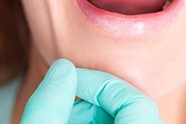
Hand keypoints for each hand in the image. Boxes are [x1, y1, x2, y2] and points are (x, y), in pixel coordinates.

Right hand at [20, 59, 164, 123]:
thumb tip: (63, 67)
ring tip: (66, 115)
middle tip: (64, 99)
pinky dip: (96, 120)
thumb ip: (47, 105)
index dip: (102, 84)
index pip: (137, 104)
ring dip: (93, 109)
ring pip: (125, 116)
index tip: (71, 80)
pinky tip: (74, 123)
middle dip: (93, 96)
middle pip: (131, 107)